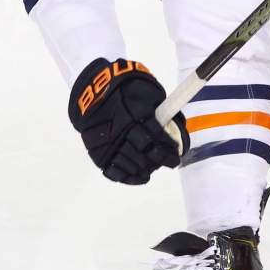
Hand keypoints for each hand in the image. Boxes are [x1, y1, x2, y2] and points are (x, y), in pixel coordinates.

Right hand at [68, 58, 188, 184]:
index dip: (169, 146)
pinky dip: (130, 178)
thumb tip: (176, 124)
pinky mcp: (99, 153)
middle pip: (147, 153)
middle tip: (172, 162)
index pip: (158, 136)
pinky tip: (141, 177)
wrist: (92, 93)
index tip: (177, 150)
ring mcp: (110, 144)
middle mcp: (123, 132)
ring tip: (156, 167)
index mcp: (137, 115)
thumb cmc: (125, 91)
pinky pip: (115, 172)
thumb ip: (159, 109)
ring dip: (148, 168)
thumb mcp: (146, 93)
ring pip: (133, 164)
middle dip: (163, 159)